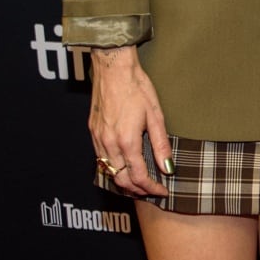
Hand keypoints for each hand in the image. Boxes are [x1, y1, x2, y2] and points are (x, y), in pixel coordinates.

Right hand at [88, 47, 170, 197]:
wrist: (113, 68)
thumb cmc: (136, 87)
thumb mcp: (156, 116)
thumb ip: (161, 145)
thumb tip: (167, 168)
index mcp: (126, 141)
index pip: (138, 177)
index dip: (152, 188)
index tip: (162, 191)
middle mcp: (108, 143)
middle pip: (121, 180)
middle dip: (137, 190)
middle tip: (152, 190)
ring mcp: (98, 138)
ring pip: (109, 172)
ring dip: (124, 181)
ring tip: (140, 181)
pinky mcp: (92, 132)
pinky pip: (101, 159)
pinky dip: (113, 168)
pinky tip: (124, 164)